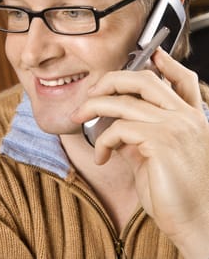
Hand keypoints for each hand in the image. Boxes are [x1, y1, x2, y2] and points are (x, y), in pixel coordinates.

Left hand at [72, 48, 208, 257]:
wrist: (197, 221)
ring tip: (80, 117)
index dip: (166, 63)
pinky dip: (103, 140)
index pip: (183, 79)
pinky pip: (120, 129)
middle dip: (112, 79)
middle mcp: (187, 116)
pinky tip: (101, 156)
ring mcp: (176, 126)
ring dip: (95, 107)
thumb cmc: (178, 191)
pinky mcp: (163, 141)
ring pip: (125, 101)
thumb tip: (113, 126)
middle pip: (145, 80)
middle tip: (92, 91)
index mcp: (191, 117)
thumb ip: (139, 136)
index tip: (153, 55)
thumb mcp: (156, 157)